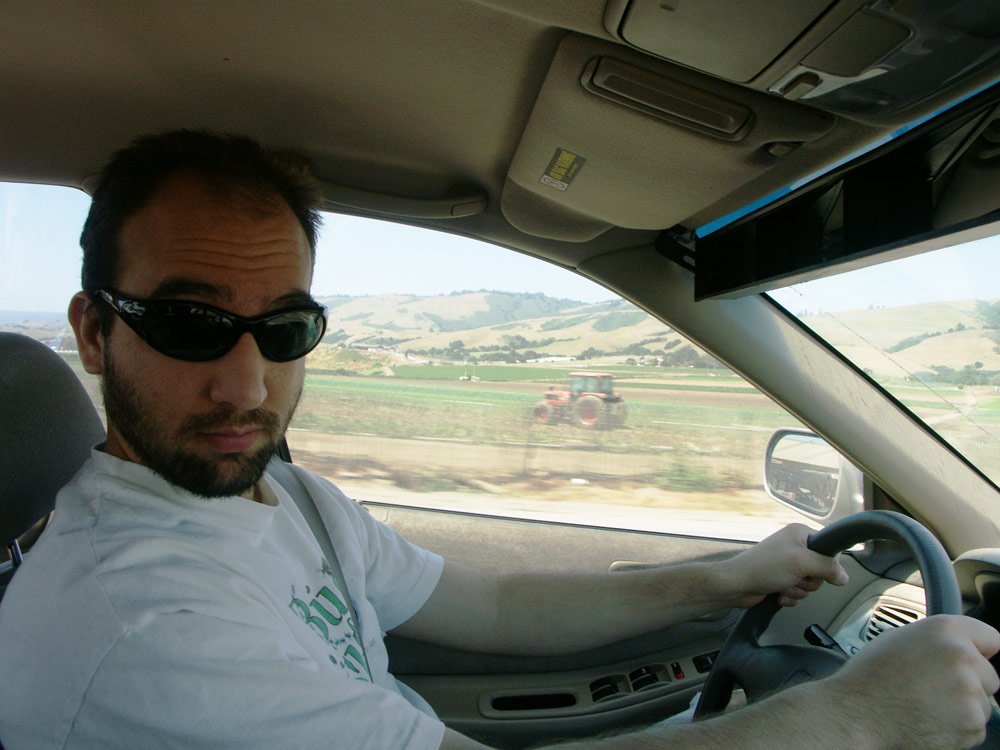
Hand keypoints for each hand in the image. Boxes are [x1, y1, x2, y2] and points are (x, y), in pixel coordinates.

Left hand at [719, 523, 847, 607]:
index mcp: (800, 534)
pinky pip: (800, 592)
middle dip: (809, 581)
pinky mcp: (783, 579)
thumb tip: (845, 576)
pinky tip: (779, 594)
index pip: (829, 548)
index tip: (816, 569)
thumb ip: (827, 567)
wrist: (738, 585)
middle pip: (821, 570)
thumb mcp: (801, 562)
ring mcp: (788, 564)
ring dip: (798, 590)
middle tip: (796, 577)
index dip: (827, 563)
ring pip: (811, 584)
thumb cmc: (763, 567)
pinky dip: (791, 596)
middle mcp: (795, 547)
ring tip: (783, 585)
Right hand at [823, 614, 999, 749]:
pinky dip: (958, 728)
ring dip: (963, 707)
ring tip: (927, 705)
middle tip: (935, 688)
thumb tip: (950, 644)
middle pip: (989, 675)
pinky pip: (975, 727)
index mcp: (944, 630)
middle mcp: (963, 657)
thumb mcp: (897, 639)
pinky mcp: (972, 723)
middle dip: (970, 683)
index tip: (977, 659)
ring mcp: (970, 692)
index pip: (991, 637)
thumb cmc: (870, 678)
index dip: (980, 650)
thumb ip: (933, 640)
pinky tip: (929, 720)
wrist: (858, 714)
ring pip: (982, 703)